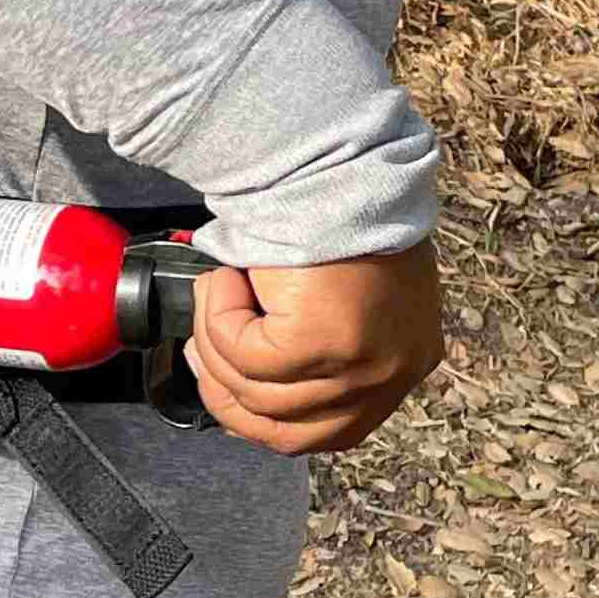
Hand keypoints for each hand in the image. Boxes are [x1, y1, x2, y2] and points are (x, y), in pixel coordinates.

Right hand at [182, 239, 442, 456]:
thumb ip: (312, 349)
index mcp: (401, 366)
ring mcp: (363, 365)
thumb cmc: (332, 215)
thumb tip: (246, 380)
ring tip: (218, 292)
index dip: (263, 420)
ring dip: (217, 344)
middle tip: (198, 350)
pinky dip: (220, 318)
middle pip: (289, 433)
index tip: (225, 387)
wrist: (335, 163)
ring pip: (257, 394)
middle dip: (228, 394)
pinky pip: (245, 357)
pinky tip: (227, 280)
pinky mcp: (326, 342)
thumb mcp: (340, 300)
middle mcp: (391, 375)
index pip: (330, 434)